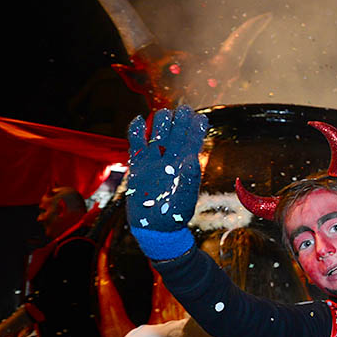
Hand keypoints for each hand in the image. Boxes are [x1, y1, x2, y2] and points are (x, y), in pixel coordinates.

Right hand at [126, 105, 207, 232]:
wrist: (155, 227)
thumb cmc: (175, 213)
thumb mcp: (185, 196)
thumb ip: (188, 177)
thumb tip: (191, 158)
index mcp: (186, 164)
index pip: (193, 140)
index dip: (197, 128)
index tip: (200, 118)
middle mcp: (171, 158)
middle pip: (176, 132)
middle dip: (180, 120)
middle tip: (184, 109)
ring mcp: (154, 159)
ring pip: (157, 133)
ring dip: (160, 122)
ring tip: (164, 114)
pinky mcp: (138, 164)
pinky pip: (136, 143)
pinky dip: (137, 131)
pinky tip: (140, 120)